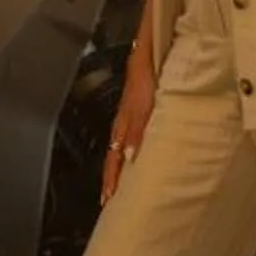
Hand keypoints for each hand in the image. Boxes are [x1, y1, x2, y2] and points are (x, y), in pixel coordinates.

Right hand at [102, 50, 156, 204]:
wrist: (147, 54)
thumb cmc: (145, 78)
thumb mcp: (141, 107)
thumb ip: (135, 131)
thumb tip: (130, 157)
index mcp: (122, 126)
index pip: (113, 159)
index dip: (111, 179)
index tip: (109, 200)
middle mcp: (123, 123)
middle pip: (113, 156)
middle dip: (111, 179)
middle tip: (109, 200)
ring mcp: (128, 117)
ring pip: (119, 147)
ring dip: (118, 167)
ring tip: (117, 185)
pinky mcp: (135, 109)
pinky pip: (127, 136)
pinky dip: (126, 151)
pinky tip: (133, 156)